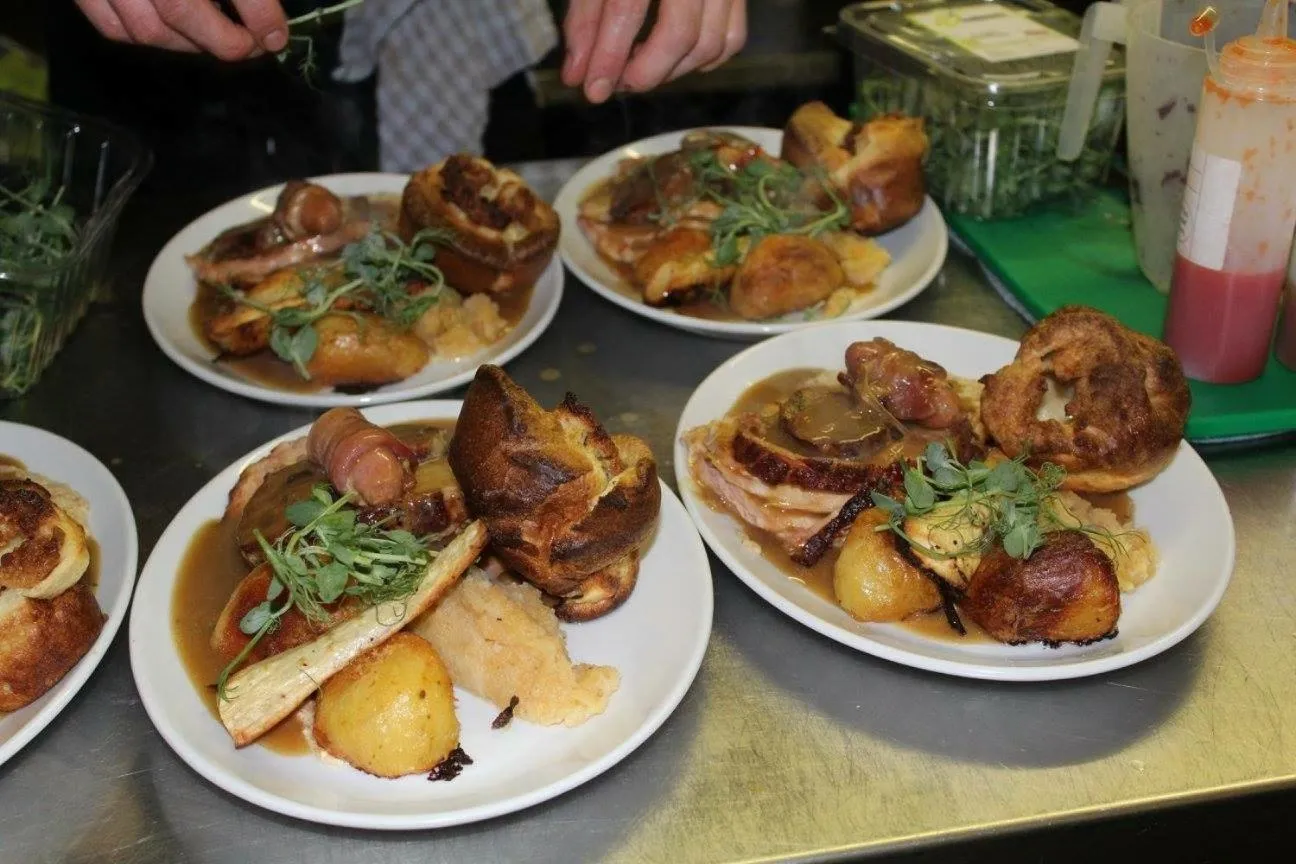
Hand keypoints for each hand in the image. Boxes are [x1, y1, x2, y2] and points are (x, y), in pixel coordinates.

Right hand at [74, 0, 288, 60]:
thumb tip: (267, 8)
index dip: (260, 14)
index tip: (276, 34)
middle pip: (180, 9)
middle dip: (226, 40)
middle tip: (252, 44)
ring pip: (148, 29)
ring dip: (190, 44)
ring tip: (217, 40)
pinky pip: (114, 27)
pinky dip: (147, 37)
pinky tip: (174, 33)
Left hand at [561, 0, 746, 103]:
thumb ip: (585, 16)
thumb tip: (577, 74)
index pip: (627, 7)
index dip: (608, 55)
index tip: (593, 89)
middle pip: (679, 33)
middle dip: (646, 71)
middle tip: (620, 84)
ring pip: (709, 42)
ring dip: (672, 71)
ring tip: (641, 69)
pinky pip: (732, 37)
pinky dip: (704, 59)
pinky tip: (674, 59)